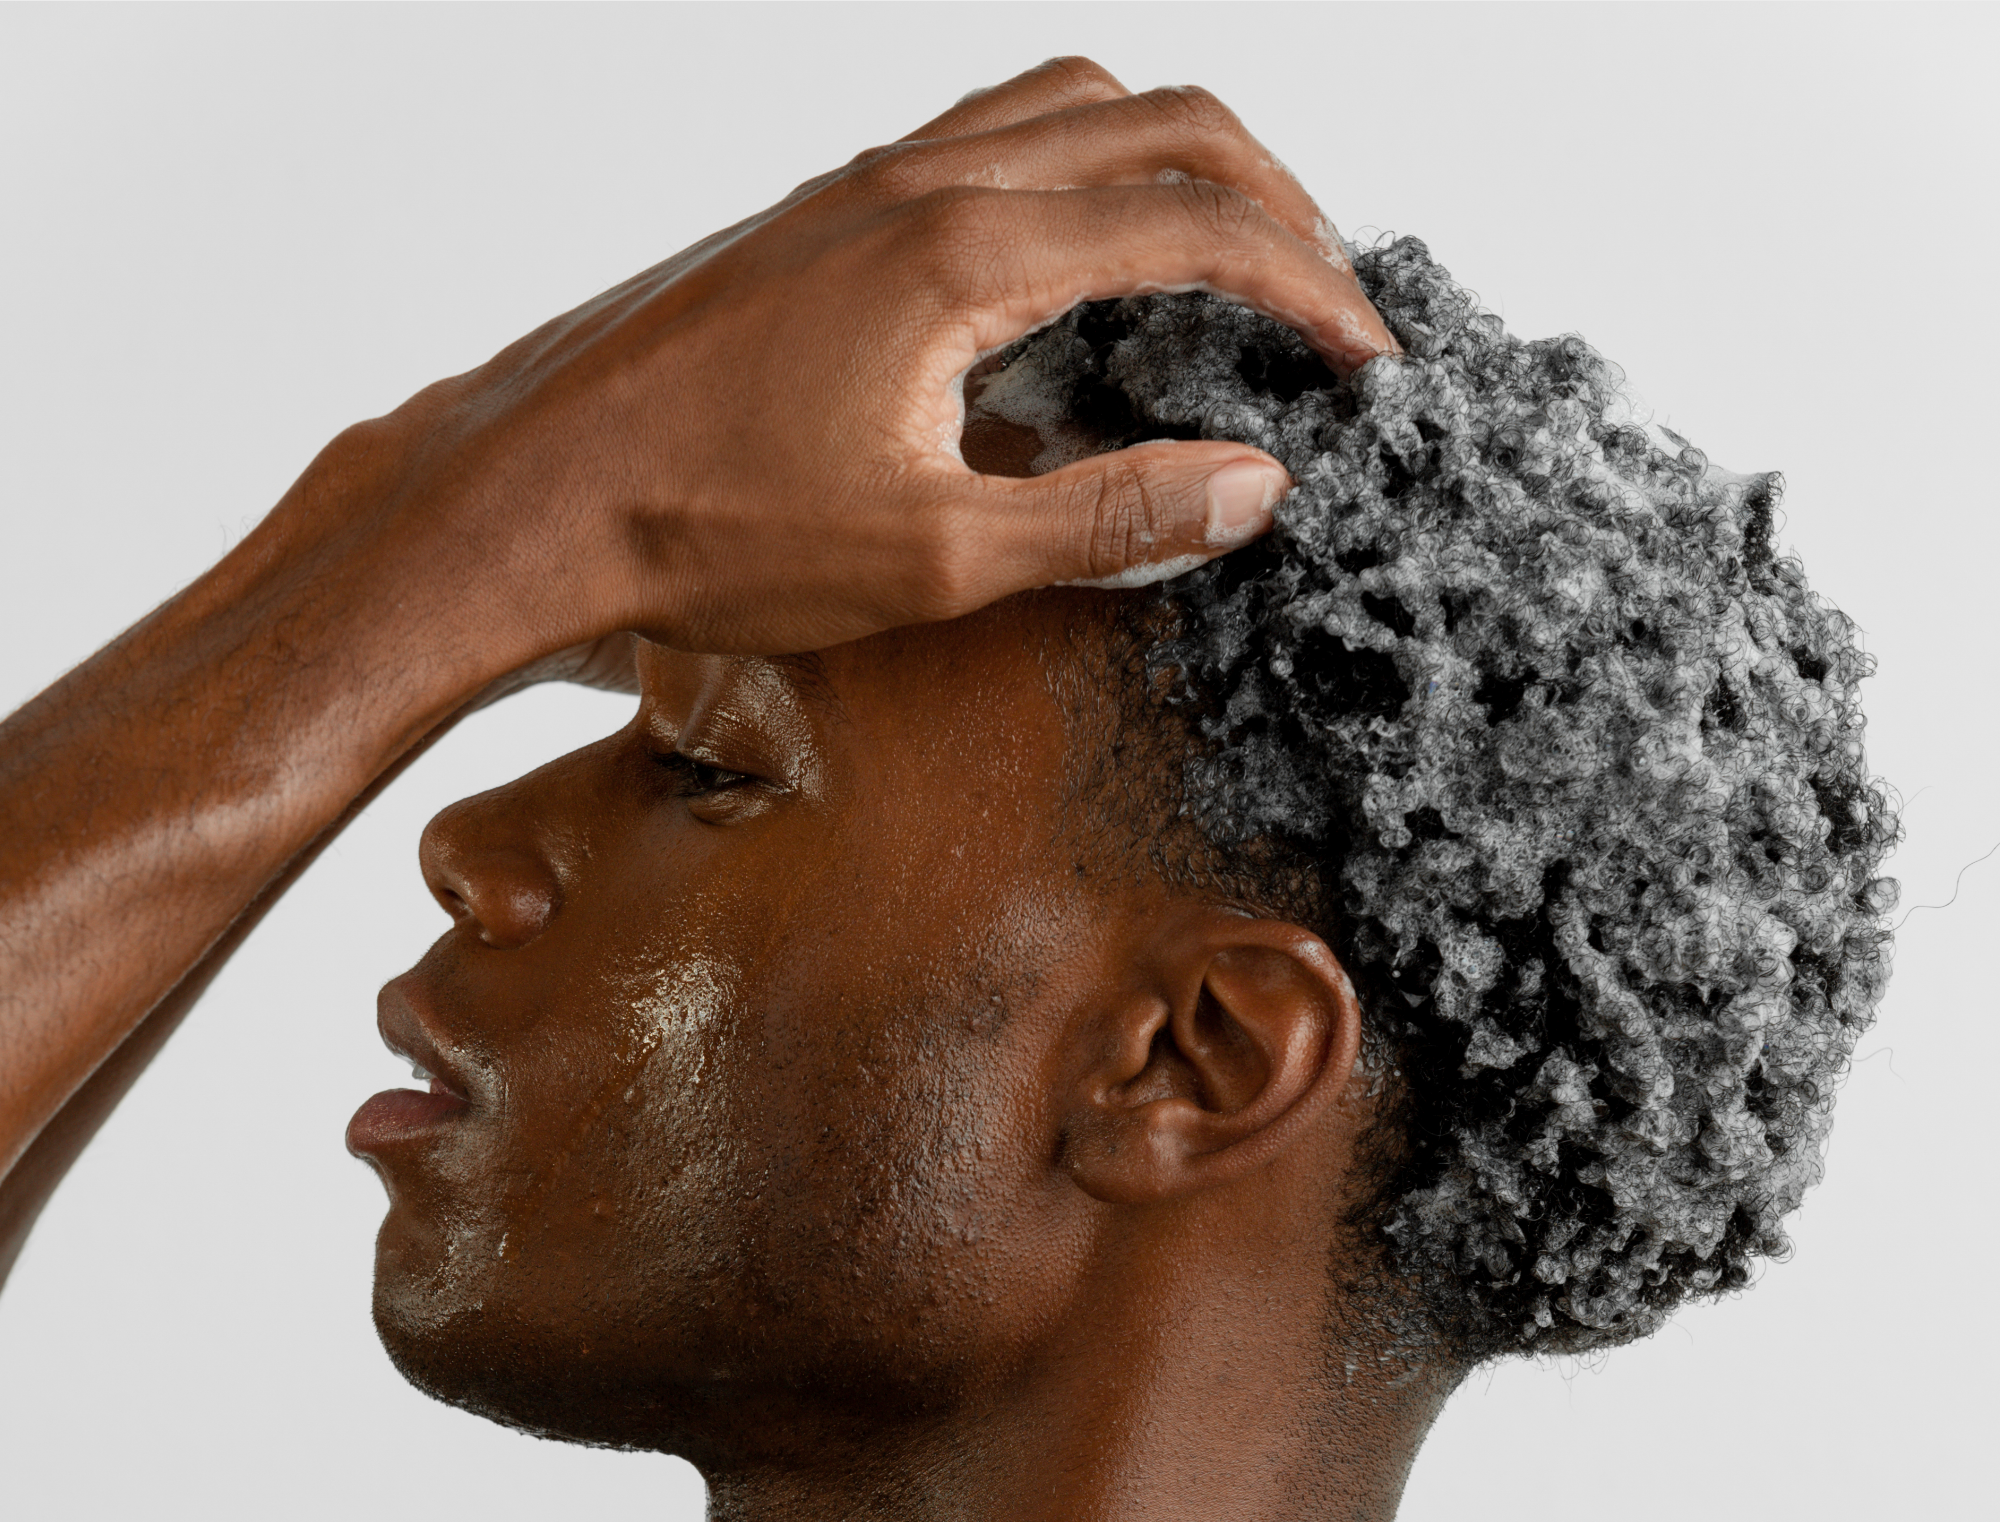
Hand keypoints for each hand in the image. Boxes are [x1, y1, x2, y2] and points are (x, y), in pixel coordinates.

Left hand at [328, 57, 1394, 675]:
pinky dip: (1075, 167)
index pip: (1198, 222)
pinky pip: (985, 137)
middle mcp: (920, 182)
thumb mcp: (931, 560)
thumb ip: (1105, 521)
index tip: (1370, 357)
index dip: (1312, 283)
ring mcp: (862, 185)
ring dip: (1171, 159)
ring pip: (1067, 103)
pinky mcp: (820, 216)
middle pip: (1155, 118)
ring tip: (1227, 255)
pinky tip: (1072, 264)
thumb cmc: (703, 531)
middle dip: (1272, 194)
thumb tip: (1252, 487)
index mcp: (965, 253)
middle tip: (1327, 294)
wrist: (529, 493)